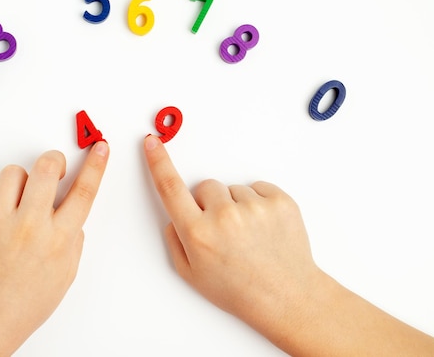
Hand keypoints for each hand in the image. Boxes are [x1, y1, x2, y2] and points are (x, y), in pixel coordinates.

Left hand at [0, 141, 108, 355]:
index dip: (96, 165)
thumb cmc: (23, 303)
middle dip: (54, 160)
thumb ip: (73, 239)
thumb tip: (72, 210)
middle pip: (47, 166)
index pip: (84, 191)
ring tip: (19, 199)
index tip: (100, 147)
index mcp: (58, 240)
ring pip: (13, 171)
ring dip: (21, 180)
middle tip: (53, 169)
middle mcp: (29, 227)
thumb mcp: (65, 275)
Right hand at [143, 135, 318, 328]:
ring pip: (233, 189)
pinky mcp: (279, 202)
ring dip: (236, 206)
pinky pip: (258, 188)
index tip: (153, 143)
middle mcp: (224, 217)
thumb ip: (175, 240)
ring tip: (247, 235)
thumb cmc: (239, 290)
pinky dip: (258, 204)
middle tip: (224, 230)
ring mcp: (254, 208)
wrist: (287, 297)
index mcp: (198, 234)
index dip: (158, 162)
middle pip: (206, 186)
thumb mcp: (191, 274)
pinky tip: (262, 228)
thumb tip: (175, 216)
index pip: (170, 187)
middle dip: (209, 203)